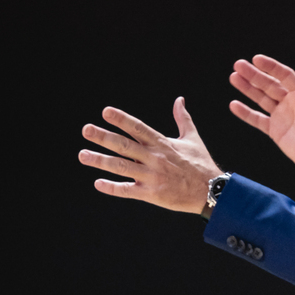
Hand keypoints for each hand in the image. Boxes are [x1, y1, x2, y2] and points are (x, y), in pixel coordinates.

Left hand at [79, 97, 221, 212]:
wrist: (211, 190)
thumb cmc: (201, 163)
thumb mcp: (193, 138)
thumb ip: (182, 118)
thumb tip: (179, 100)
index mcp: (163, 143)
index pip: (138, 128)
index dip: (122, 119)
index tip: (105, 112)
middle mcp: (155, 158)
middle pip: (125, 145)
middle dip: (104, 137)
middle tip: (86, 130)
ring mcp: (152, 176)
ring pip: (121, 167)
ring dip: (100, 160)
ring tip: (83, 155)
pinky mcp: (151, 194)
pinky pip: (128, 190)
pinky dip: (112, 187)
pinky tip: (98, 183)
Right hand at [229, 55, 294, 194]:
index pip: (284, 76)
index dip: (271, 67)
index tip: (256, 59)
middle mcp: (290, 102)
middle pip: (269, 85)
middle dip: (254, 75)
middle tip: (238, 65)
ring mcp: (281, 115)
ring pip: (261, 98)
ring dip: (247, 88)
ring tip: (234, 78)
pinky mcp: (275, 130)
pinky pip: (257, 119)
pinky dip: (245, 113)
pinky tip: (234, 105)